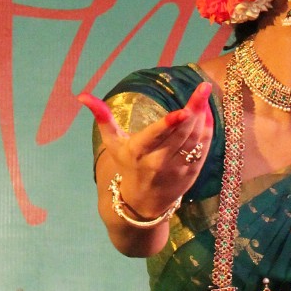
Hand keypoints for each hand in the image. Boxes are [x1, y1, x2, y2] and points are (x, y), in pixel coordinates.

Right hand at [78, 81, 213, 217]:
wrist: (143, 203)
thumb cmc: (127, 165)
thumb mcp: (112, 143)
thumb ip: (102, 118)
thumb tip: (82, 96)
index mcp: (138, 152)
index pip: (155, 137)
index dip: (170, 124)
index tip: (183, 111)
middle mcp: (159, 162)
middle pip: (181, 134)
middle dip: (194, 110)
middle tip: (204, 87)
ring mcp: (178, 169)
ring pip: (195, 140)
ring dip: (202, 117)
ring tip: (205, 93)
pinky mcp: (191, 173)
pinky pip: (203, 149)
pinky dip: (207, 130)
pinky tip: (207, 112)